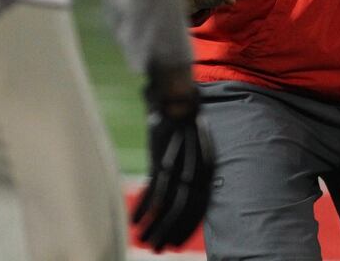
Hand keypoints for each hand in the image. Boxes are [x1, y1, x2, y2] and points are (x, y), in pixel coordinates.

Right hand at [131, 71, 214, 251]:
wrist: (178, 94)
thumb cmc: (187, 119)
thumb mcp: (197, 147)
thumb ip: (193, 169)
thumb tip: (187, 189)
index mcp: (206, 168)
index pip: (199, 206)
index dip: (187, 227)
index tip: (176, 242)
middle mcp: (194, 169)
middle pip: (183, 210)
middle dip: (169, 233)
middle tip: (158, 250)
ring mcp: (177, 164)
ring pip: (167, 206)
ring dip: (154, 227)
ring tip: (144, 242)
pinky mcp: (160, 158)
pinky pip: (152, 191)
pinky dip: (142, 209)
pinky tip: (134, 222)